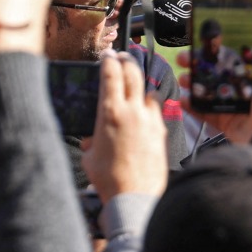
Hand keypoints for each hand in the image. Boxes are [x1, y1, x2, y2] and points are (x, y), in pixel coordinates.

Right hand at [81, 53, 168, 201]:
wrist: (135, 196)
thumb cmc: (109, 179)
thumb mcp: (90, 156)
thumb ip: (93, 138)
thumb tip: (95, 136)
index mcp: (110, 112)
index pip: (111, 74)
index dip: (108, 60)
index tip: (107, 56)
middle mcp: (132, 111)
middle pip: (133, 73)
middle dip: (127, 61)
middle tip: (122, 57)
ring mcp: (150, 120)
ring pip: (147, 92)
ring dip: (140, 85)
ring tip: (134, 85)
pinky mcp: (161, 132)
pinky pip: (156, 111)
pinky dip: (149, 107)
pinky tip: (144, 112)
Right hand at [178, 8, 251, 144]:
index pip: (234, 53)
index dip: (217, 45)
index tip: (201, 36)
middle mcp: (245, 86)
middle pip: (216, 70)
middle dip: (198, 62)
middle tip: (184, 57)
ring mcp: (234, 103)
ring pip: (207, 88)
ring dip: (192, 81)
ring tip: (183, 78)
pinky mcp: (225, 120)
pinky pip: (204, 111)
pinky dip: (192, 105)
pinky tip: (185, 98)